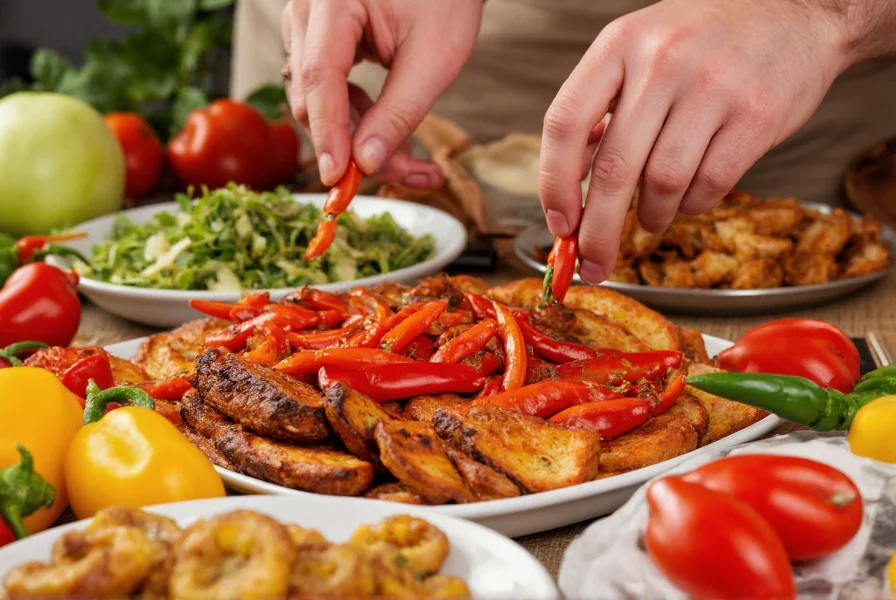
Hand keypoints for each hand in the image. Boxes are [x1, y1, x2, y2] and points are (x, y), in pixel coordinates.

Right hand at [281, 0, 482, 186]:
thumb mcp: (434, 57)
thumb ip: (399, 112)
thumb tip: (367, 162)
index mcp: (333, 1)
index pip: (320, 77)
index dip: (329, 133)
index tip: (340, 177)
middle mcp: (308, 12)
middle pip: (313, 98)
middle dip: (355, 146)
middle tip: (410, 173)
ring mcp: (308, 27)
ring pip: (317, 102)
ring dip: (359, 137)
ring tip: (412, 157)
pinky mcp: (318, 42)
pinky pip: (326, 93)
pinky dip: (356, 119)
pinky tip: (389, 131)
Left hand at [539, 0, 848, 282]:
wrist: (794, 10)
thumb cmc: (702, 39)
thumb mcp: (637, 52)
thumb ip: (599, 109)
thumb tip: (569, 183)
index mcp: (618, 44)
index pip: (564, 124)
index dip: (554, 185)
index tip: (559, 225)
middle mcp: (661, 62)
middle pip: (613, 169)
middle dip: (597, 231)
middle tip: (593, 264)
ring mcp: (712, 87)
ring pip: (662, 183)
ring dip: (650, 217)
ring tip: (650, 219)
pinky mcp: (756, 115)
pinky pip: (710, 185)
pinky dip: (692, 206)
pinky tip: (688, 199)